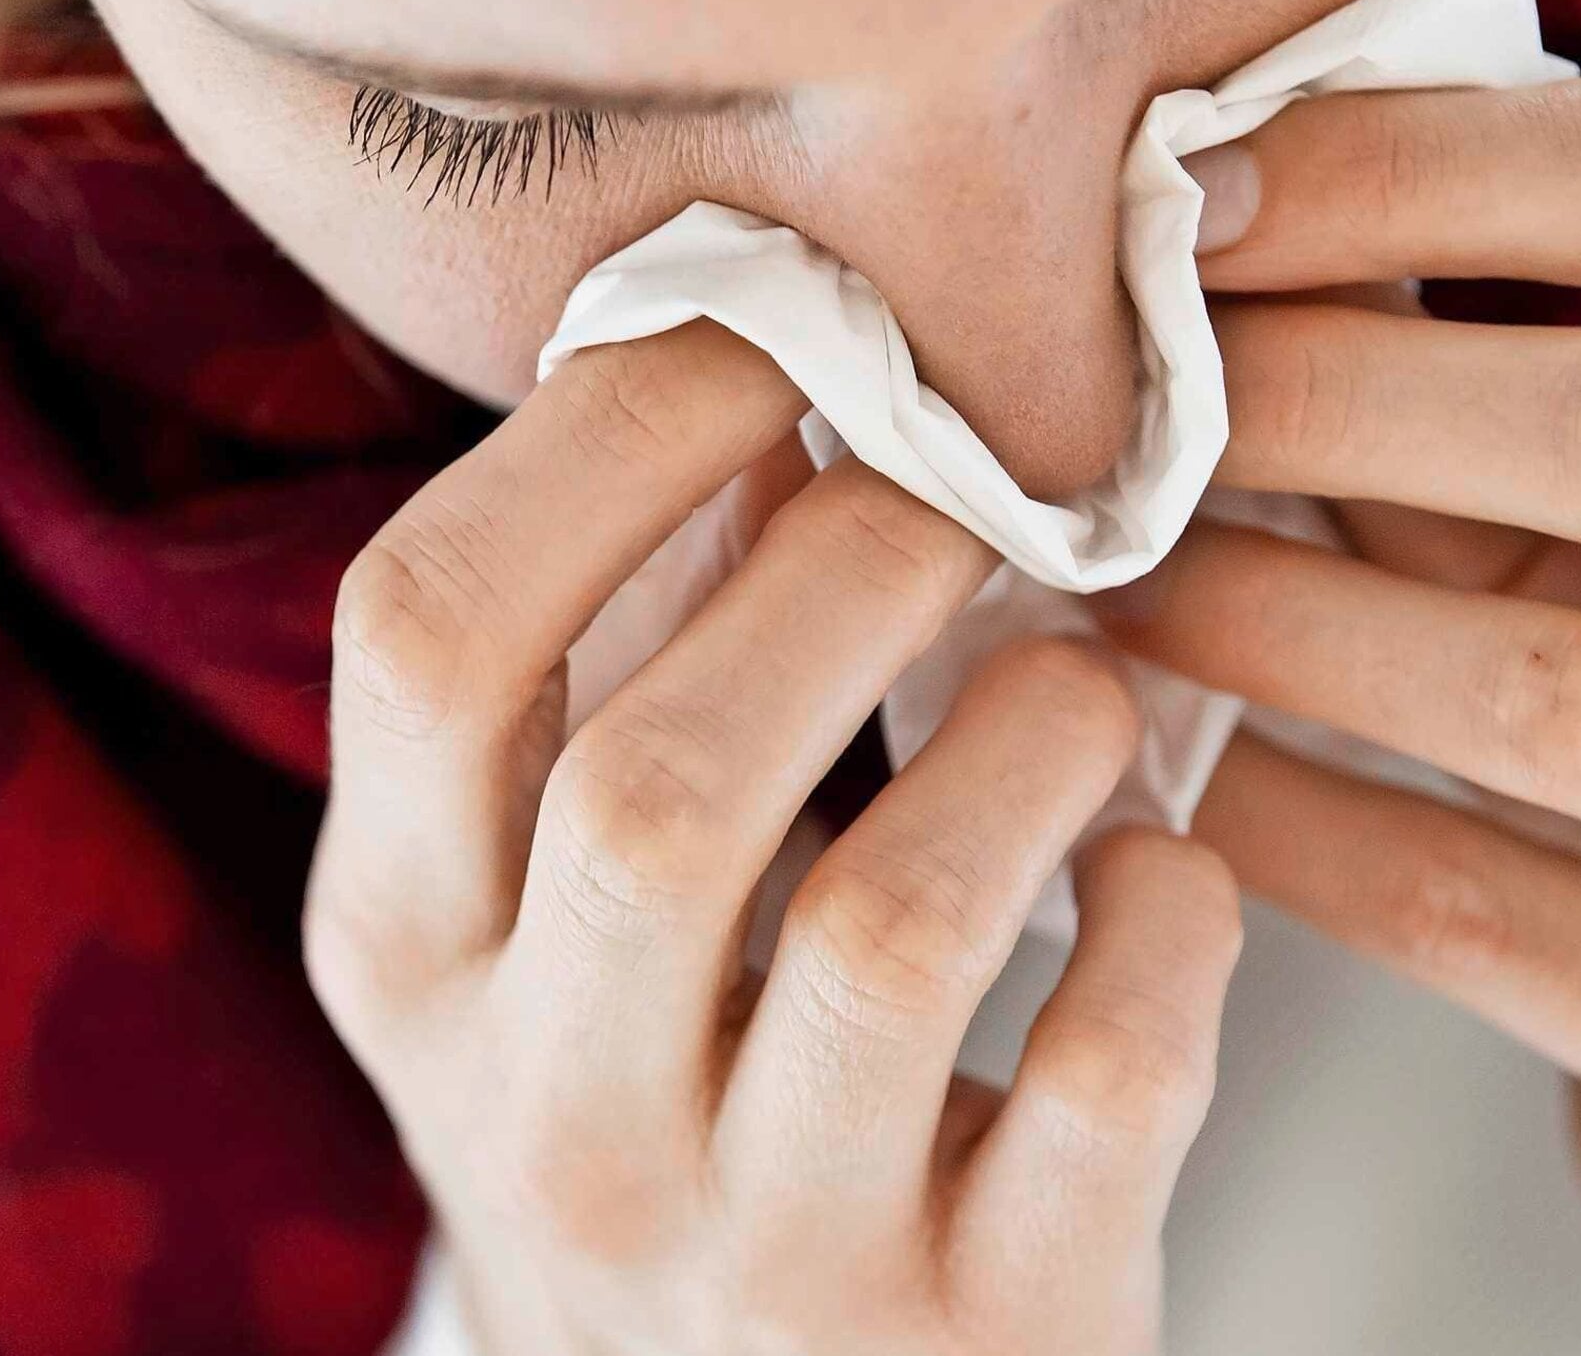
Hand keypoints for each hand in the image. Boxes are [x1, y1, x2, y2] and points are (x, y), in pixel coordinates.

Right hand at [310, 322, 1244, 1353]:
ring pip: (898, 929)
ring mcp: (758, 1250)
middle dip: (857, 569)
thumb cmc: (670, 1097)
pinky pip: (1111, 1075)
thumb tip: (739, 325)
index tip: (774, 328)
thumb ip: (612, 656)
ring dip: (1035, 735)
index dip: (611, 429)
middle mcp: (542, 1114)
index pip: (420, 632)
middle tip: (974, 499)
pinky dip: (1176, 924)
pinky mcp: (979, 1331)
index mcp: (404, 952)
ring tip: (1080, 690)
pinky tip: (1158, 884)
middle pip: (664, 784)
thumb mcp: (552, 909)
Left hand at [1120, 77, 1580, 1318]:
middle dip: (1330, 393)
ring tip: (1099, 577)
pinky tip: (1160, 769)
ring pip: (1549, 688)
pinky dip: (1283, 821)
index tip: (1180, 199)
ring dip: (1270, 614)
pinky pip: (1473, 911)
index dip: (1406, 165)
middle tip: (1111, 406)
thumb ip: (1467, 331)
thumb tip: (1178, 184)